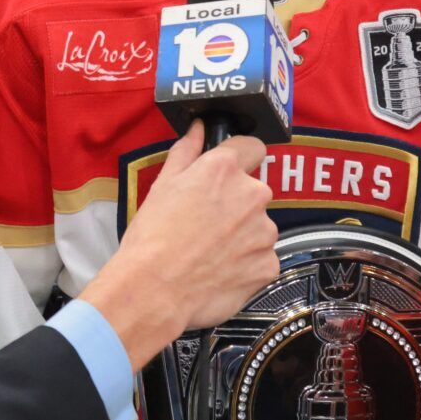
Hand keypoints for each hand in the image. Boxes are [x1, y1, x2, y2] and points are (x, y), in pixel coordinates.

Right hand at [78, 120, 274, 369]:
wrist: (154, 290)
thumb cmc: (152, 238)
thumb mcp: (161, 186)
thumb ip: (186, 151)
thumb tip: (198, 129)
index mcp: (223, 169)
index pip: (252, 146)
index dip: (240, 158)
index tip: (229, 172)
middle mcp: (251, 195)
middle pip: (253, 192)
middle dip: (236, 204)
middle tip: (207, 224)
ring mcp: (264, 232)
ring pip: (259, 227)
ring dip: (243, 236)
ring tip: (211, 253)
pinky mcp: (268, 265)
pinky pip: (263, 259)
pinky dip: (247, 264)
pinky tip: (221, 271)